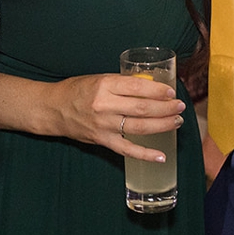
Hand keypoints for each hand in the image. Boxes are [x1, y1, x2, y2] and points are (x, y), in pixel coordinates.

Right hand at [52, 73, 183, 161]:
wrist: (53, 109)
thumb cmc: (77, 91)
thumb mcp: (99, 79)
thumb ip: (122, 84)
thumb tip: (150, 88)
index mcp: (104, 85)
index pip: (137, 87)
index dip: (158, 90)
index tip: (171, 91)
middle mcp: (105, 105)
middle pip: (142, 108)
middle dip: (166, 108)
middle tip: (179, 106)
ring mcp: (104, 125)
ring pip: (139, 127)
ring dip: (162, 125)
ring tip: (176, 121)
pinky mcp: (102, 141)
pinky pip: (128, 150)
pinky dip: (146, 154)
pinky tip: (161, 155)